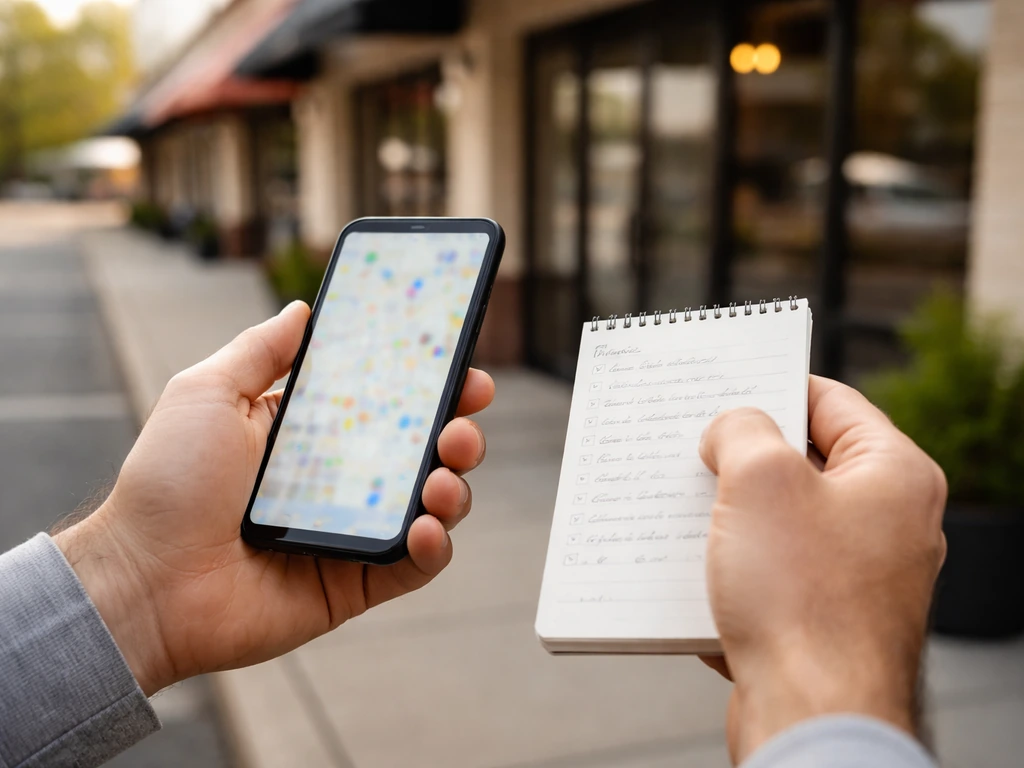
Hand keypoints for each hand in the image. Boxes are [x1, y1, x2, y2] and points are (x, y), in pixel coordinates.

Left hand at [54, 301, 493, 695]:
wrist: (144, 582)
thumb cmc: (167, 484)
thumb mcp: (207, 394)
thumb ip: (260, 351)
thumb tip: (302, 309)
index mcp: (311, 432)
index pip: (386, 399)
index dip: (429, 380)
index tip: (459, 362)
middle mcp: (340, 478)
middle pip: (423, 448)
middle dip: (458, 428)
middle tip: (463, 417)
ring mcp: (352, 530)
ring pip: (432, 503)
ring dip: (454, 484)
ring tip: (442, 476)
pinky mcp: (356, 581)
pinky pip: (415, 565)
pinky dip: (435, 546)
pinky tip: (426, 527)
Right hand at [698, 375, 946, 763]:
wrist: (811, 716)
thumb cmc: (801, 598)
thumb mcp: (759, 480)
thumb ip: (741, 429)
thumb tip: (730, 432)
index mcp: (892, 475)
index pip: (829, 400)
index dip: (771, 386)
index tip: (722, 386)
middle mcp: (884, 523)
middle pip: (801, 462)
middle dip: (739, 457)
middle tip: (691, 447)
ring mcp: (856, 575)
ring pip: (779, 521)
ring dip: (727, 514)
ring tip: (679, 508)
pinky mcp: (823, 620)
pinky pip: (770, 574)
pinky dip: (730, 566)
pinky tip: (690, 568)